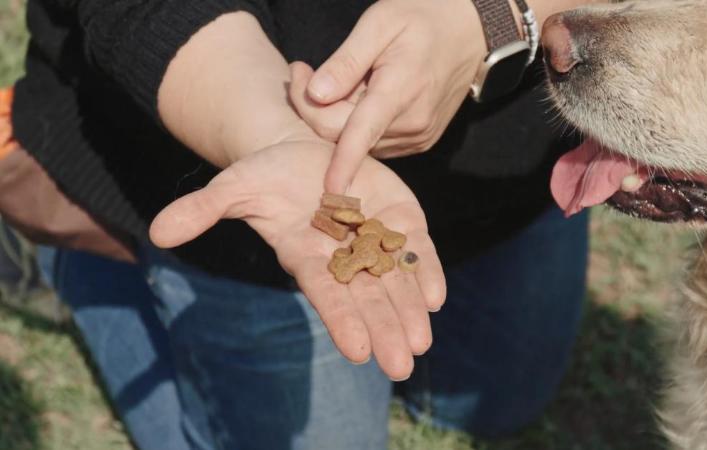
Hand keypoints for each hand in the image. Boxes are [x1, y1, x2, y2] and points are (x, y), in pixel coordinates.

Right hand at [149, 138, 446, 380]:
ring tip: (421, 343)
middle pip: (366, 298)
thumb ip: (204, 210)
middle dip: (384, 329)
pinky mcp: (399, 217)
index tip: (359, 351)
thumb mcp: (234, 186)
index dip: (341, 319)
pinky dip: (428, 270)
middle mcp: (343, 256)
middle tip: (400, 366)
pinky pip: (416, 248)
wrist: (305, 151)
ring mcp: (374, 238)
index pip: (326, 294)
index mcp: (307, 256)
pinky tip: (437, 297)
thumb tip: (157, 233)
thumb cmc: (266, 175)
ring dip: (410, 310)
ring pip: (396, 280)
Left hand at [288, 0, 487, 192]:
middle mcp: (411, 123)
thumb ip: (346, 62)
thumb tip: (315, 94)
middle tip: (301, 71)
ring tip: (341, 78)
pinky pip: (376, 142)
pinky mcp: (419, 141)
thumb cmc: (422, 19)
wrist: (469, 31)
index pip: (360, 135)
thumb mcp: (379, 24)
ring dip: (339, 118)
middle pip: (346, 136)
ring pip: (360, 143)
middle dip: (315, 110)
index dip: (341, 163)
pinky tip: (363, 95)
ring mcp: (418, 136)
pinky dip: (359, 126)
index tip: (328, 189)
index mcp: (399, 92)